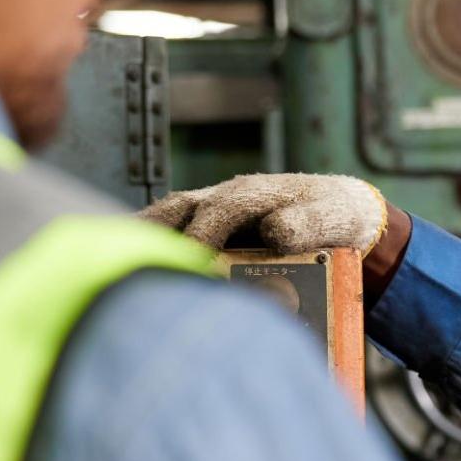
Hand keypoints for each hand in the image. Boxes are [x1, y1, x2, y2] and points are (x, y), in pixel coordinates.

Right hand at [141, 173, 387, 255]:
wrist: (343, 212)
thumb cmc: (337, 217)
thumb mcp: (332, 218)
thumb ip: (307, 223)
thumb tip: (273, 231)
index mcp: (256, 193)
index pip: (222, 209)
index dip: (205, 233)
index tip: (195, 261)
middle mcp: (227, 196)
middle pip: (182, 208)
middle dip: (159, 234)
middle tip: (139, 266)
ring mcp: (215, 209)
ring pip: (171, 216)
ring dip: (144, 237)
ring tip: (117, 263)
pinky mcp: (210, 226)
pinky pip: (175, 230)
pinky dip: (152, 243)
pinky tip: (133, 267)